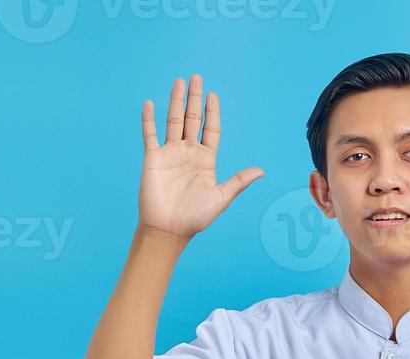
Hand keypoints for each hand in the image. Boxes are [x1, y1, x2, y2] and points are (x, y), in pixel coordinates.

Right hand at [138, 74, 263, 241]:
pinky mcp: (153, 159)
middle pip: (192, 119)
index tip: (213, 95)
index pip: (211, 129)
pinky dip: (149, 119)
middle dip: (194, 98)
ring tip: (178, 82)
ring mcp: (170, 154)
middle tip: (196, 77)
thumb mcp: (221, 198)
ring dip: (175, 101)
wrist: (169, 229)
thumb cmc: (196, 218)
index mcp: (206, 160)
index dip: (212, 112)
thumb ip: (238, 181)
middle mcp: (188, 153)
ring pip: (173, 121)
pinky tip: (150, 103)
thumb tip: (261, 170)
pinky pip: (150, 135)